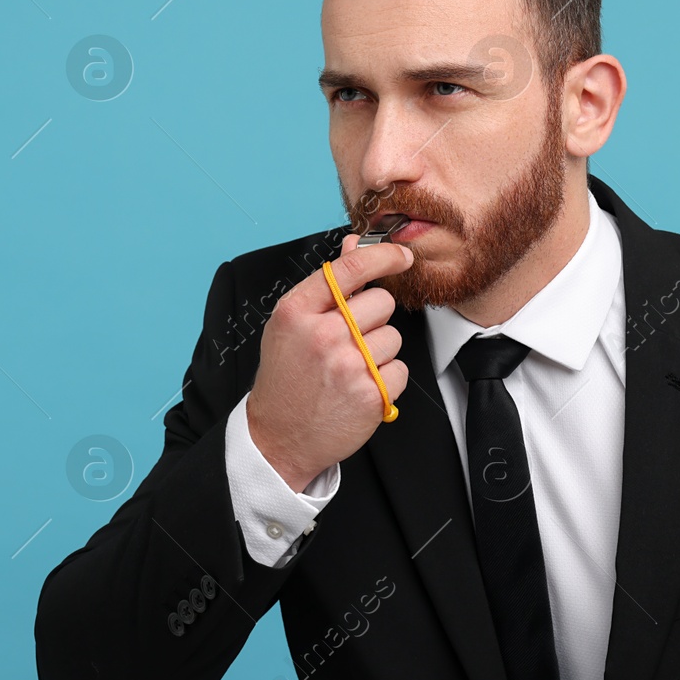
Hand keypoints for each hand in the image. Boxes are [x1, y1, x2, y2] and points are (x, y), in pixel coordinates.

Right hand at [246, 232, 414, 491]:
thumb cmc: (286, 377)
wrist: (278, 437)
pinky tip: (359, 388)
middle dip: (373, 318)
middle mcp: (322, 334)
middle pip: (381, 302)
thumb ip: (325, 285)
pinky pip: (399, 369)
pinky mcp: (369, 393)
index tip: (401, 255)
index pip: (351, 268)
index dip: (384, 255)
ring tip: (349, 368)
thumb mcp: (291, 324)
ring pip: (393, 337)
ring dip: (379, 352)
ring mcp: (347, 365)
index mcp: (297, 311)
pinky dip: (386, 379)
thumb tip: (354, 243)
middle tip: (350, 339)